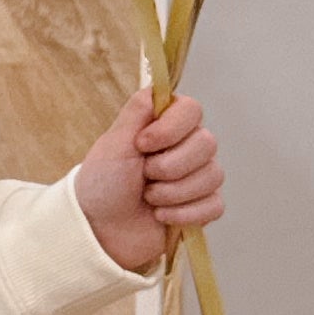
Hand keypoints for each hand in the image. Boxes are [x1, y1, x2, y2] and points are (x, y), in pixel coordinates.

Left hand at [74, 87, 223, 273]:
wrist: (99, 229)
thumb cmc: (103, 183)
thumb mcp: (113, 143)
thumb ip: (138, 112)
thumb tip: (160, 86)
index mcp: (165, 125)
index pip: (193, 109)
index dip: (171, 129)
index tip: (142, 144)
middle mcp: (186, 146)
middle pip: (207, 144)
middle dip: (170, 166)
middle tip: (144, 176)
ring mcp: (197, 177)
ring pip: (213, 176)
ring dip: (173, 193)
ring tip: (148, 198)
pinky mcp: (202, 207)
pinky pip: (214, 205)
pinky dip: (184, 214)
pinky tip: (161, 216)